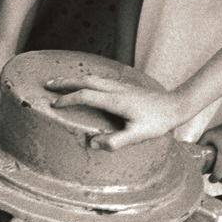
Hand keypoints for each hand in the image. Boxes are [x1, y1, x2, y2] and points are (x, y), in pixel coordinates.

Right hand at [45, 75, 182, 149]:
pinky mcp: (123, 85)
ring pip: (91, 77)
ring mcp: (119, 85)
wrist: (174, 105)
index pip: (85, 96)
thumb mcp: (138, 136)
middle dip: (65, 82)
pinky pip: (98, 78)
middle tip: (47, 85)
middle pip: (84, 80)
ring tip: (60, 82)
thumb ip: (116, 141)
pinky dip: (85, 79)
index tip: (54, 104)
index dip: (68, 99)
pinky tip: (84, 83)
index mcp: (115, 100)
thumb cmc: (156, 122)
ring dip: (74, 79)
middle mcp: (114, 89)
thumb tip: (92, 144)